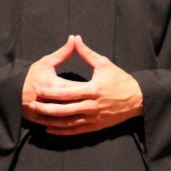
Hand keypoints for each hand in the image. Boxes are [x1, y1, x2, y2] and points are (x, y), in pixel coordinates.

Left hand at [23, 36, 143, 135]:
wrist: (137, 98)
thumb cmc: (120, 79)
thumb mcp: (104, 64)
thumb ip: (86, 53)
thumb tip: (75, 39)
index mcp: (92, 89)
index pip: (66, 93)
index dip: (51, 92)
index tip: (38, 90)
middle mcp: (91, 106)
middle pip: (64, 110)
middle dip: (46, 109)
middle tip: (33, 105)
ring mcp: (93, 118)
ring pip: (68, 122)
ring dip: (51, 121)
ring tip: (38, 118)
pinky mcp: (96, 126)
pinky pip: (76, 130)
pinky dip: (62, 131)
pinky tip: (51, 129)